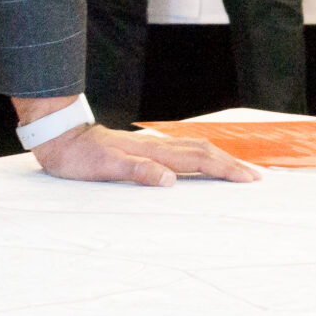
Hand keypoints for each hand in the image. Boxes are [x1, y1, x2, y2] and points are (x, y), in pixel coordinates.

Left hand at [35, 124, 258, 186]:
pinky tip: (201, 162)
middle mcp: (157, 147)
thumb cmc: (78, 156)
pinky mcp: (144, 148)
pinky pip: (182, 151)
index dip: (225, 169)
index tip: (247, 179)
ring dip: (220, 158)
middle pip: (205, 151)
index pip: (199, 160)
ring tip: (237, 169)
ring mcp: (151, 146)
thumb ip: (137, 171)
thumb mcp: (103, 168)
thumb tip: (170, 179)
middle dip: (231, 163)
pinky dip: (201, 157)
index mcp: (153, 153)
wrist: (61, 136)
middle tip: (254, 177)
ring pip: (195, 149)